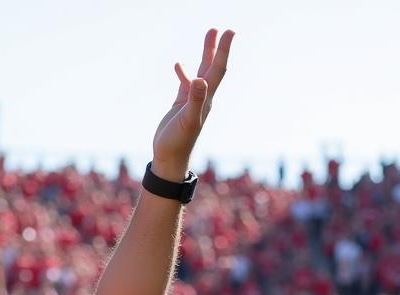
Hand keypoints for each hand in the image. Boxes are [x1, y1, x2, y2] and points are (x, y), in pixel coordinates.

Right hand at [151, 28, 233, 179]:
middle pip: (212, 67)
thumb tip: (200, 80)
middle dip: (217, 48)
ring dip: (205, 55)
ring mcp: (192, 102)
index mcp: (206, 99)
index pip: (218, 70)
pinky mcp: (181, 107)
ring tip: (209, 36)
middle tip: (220, 29)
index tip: (229, 31)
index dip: (223, 50)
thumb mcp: (187, 121)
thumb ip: (195, 101)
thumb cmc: (178, 144)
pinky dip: (183, 74)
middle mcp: (202, 98)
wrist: (170, 160)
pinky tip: (178, 65)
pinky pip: (185, 85)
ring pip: (200, 73)